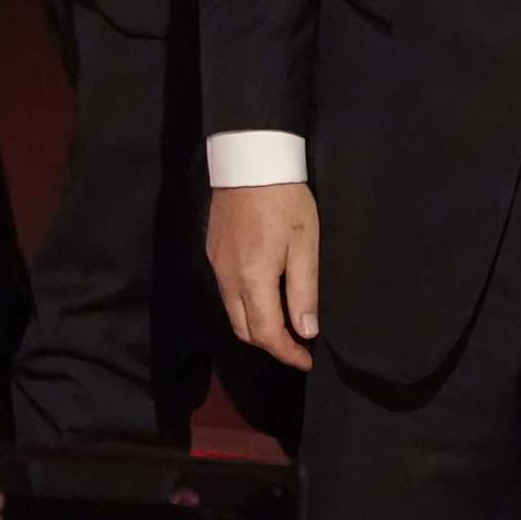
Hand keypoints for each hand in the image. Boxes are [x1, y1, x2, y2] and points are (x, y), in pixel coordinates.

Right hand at [208, 183, 319, 370]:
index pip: (267, 334)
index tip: (307, 360)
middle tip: (297, 346)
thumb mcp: (304, 244)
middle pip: (244, 330)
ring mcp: (217, 265)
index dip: (288, 353)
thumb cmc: (285, 200)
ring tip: (283, 325)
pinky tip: (264, 296)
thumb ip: (304, 291)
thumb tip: (306, 331)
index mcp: (253, 279)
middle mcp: (228, 278)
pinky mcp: (213, 251)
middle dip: (271, 344)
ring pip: (232, 312)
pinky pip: (226, 292)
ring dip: (256, 327)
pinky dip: (245, 306)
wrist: (250, 160)